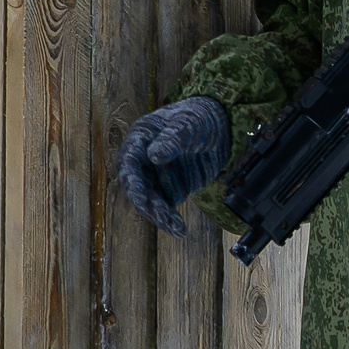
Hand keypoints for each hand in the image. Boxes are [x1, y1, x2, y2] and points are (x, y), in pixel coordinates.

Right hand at [117, 97, 233, 235]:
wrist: (219, 127)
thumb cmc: (197, 118)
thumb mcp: (187, 124)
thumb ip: (172, 139)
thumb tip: (154, 155)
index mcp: (140, 140)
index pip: (129, 163)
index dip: (133, 181)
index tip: (141, 196)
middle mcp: (142, 161)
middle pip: (137, 187)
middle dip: (148, 205)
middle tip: (162, 217)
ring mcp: (155, 177)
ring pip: (150, 201)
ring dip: (161, 216)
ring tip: (177, 229)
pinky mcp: (170, 189)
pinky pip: (165, 207)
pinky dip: (170, 219)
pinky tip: (180, 230)